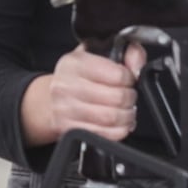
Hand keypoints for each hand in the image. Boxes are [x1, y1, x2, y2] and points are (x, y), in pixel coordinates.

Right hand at [20, 42, 145, 146]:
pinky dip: (119, 130)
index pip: (117, 74)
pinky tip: (118, 123)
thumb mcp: (98, 55)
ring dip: (127, 115)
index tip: (128, 79)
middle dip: (130, 98)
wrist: (48, 100)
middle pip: (117, 97)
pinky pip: (106, 135)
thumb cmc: (78, 77)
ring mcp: (66, 110)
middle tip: (129, 96)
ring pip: (112, 117)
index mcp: (74, 63)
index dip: (130, 78)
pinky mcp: (69, 130)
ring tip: (126, 110)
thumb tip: (138, 65)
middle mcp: (66, 86)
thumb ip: (126, 52)